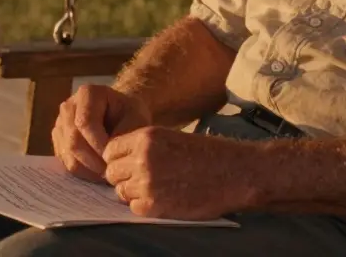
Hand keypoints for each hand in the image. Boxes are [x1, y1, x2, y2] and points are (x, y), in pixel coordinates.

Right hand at [52, 84, 150, 182]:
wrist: (120, 113)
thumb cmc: (130, 114)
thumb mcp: (136, 118)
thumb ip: (124, 134)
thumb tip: (107, 155)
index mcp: (87, 93)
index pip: (85, 122)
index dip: (98, 144)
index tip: (114, 158)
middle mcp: (68, 106)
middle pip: (73, 140)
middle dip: (93, 161)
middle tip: (111, 172)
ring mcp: (60, 124)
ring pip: (67, 154)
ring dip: (87, 169)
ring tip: (107, 173)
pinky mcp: (58, 140)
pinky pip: (65, 162)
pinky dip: (82, 172)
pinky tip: (98, 172)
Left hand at [102, 127, 256, 219]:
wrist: (235, 173)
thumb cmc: (208, 155)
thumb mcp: (171, 137)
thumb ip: (144, 147)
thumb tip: (120, 162)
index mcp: (146, 137)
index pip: (110, 150)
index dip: (118, 160)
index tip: (129, 166)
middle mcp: (142, 158)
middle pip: (112, 172)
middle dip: (123, 177)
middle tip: (143, 181)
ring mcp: (147, 182)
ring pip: (121, 191)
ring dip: (134, 193)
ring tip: (157, 189)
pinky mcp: (155, 205)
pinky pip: (134, 208)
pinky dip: (144, 207)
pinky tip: (163, 200)